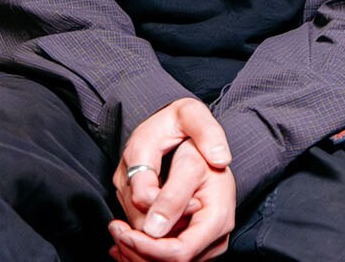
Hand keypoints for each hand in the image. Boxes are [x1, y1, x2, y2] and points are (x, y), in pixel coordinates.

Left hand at [108, 159, 233, 261]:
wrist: (209, 148)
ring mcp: (207, 243)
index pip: (180, 252)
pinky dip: (142, 250)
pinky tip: (125, 238)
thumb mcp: (189, 165)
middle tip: (114, 229)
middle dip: (137, 250)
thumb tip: (154, 229)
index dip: (148, 248)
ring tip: (117, 230)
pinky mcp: (195, 243)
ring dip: (136, 252)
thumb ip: (173, 197)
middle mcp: (216, 237)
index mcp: (217, 219)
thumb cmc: (201, 150)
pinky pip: (166, 257)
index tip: (123, 232)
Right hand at [113, 98, 231, 235]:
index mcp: (138, 153)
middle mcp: (124, 174)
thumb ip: (208, 134)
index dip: (170, 206)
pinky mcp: (127, 196)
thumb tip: (220, 160)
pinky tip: (182, 223)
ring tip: (193, 223)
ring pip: (137, 221)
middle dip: (167, 223)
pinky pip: (138, 220)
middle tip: (198, 219)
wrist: (163, 120)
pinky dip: (158, 227)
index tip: (197, 203)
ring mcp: (123, 187)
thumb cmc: (178, 118)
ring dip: (162, 228)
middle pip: (139, 215)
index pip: (144, 196)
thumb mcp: (194, 115)